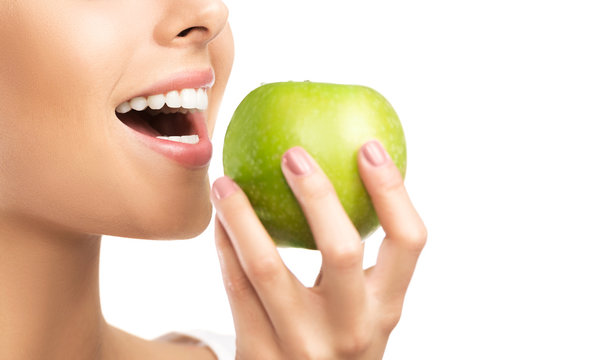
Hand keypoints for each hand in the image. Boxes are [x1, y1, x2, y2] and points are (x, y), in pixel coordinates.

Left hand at [211, 140, 426, 359]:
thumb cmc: (335, 340)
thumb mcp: (360, 311)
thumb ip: (356, 264)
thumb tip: (343, 176)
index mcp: (386, 308)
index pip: (408, 241)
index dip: (392, 190)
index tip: (368, 147)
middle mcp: (352, 330)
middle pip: (342, 249)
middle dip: (317, 194)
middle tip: (292, 153)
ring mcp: (303, 346)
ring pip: (267, 267)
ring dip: (243, 215)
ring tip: (226, 181)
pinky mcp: (259, 355)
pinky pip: (236, 288)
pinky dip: (225, 247)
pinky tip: (220, 220)